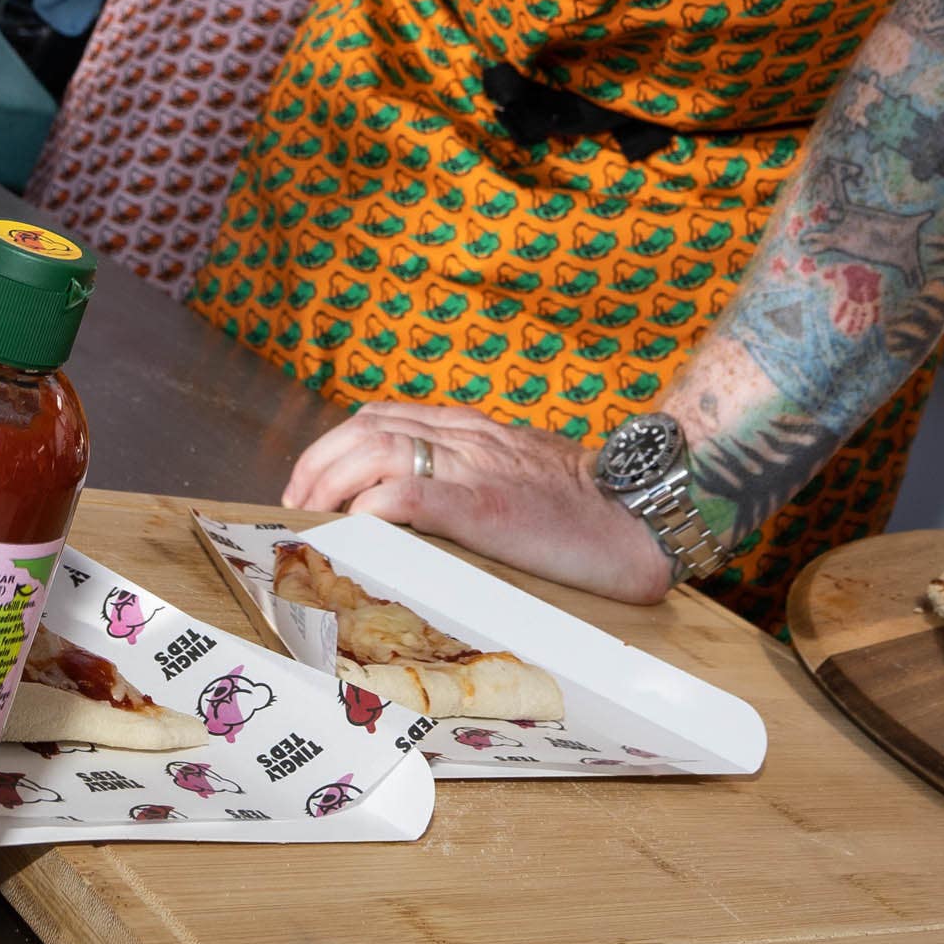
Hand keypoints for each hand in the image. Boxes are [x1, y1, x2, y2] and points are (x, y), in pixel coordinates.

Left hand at [283, 403, 674, 602]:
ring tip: (312, 516)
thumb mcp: (526, 478)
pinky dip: (370, 505)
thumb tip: (434, 516)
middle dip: (318, 462)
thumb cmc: (593, 511)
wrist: (645, 513)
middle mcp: (468, 437)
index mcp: (475, 430)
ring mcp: (474, 466)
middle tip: (298, 503)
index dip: (338, 446)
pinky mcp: (482, 503)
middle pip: (366, 427)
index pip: (386, 417)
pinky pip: (408, 491)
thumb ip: (482, 481)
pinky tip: (356, 526)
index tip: (315, 481)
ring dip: (330, 481)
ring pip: (374, 448)